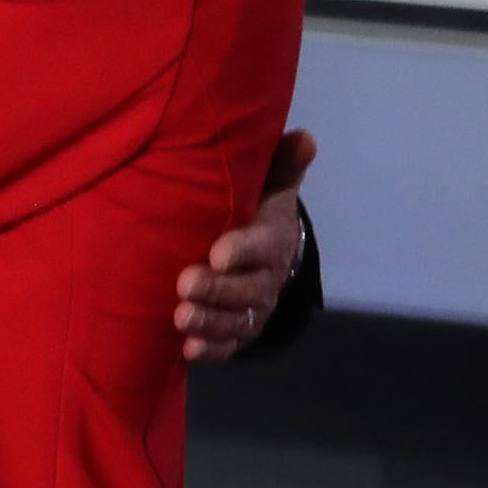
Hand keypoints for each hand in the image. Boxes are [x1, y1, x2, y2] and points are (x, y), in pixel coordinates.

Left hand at [176, 129, 317, 361]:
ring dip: (210, 322)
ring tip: (181, 317)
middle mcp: (266, 279)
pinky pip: (229, 345)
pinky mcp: (239, 331)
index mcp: (273, 240)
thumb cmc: (255, 211)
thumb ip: (282, 165)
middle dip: (218, 289)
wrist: (260, 252)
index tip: (217, 252)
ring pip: (236, 321)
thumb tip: (306, 137)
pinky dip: (211, 350)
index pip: (263, 246)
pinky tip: (188, 351)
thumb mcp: (269, 186)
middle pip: (247, 290)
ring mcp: (253, 309)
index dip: (243, 250)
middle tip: (185, 283)